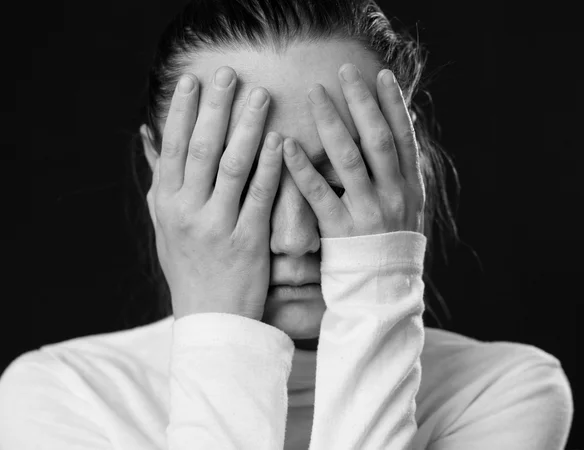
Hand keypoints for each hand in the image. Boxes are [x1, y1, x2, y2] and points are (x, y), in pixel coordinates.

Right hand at [146, 68, 282, 320]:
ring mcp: (217, 226)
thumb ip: (159, 181)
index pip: (172, 149)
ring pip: (232, 167)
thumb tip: (148, 137)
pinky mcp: (248, 241)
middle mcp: (187, 212)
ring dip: (247, 128)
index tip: (193, 81)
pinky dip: (270, 166)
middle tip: (229, 74)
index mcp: (166, 205)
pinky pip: (260, 196)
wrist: (210, 319)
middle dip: (215, 108)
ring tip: (261, 97)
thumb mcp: (164, 226)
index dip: (182, 112)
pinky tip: (281, 141)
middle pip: (201, 149)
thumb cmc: (188, 267)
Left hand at [281, 64, 425, 238]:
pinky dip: (302, 168)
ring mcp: (368, 212)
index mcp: (411, 187)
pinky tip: (286, 145)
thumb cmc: (391, 245)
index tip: (380, 75)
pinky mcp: (341, 231)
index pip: (403, 137)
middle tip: (342, 71)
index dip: (393, 105)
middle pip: (377, 140)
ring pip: (349, 160)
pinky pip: (319, 194)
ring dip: (331, 123)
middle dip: (360, 102)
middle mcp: (394, 195)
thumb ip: (399, 173)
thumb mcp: (407, 209)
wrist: (384, 292)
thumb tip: (393, 130)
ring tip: (314, 93)